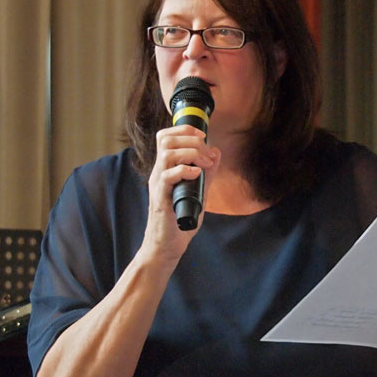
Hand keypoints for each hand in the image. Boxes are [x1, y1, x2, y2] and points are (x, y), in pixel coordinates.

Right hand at [140, 124, 219, 261]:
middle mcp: (159, 173)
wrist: (167, 245)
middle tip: (207, 154)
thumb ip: (207, 173)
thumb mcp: (199, 191)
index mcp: (166, 169)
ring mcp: (158, 184)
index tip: (203, 137)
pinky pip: (167, 176)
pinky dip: (184, 171)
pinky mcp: (161, 198)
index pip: (166, 137)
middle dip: (190, 139)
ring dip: (190, 153)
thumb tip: (217, 152)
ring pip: (166, 154)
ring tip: (204, 165)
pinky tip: (197, 175)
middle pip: (166, 139)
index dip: (184, 130)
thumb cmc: (180, 220)